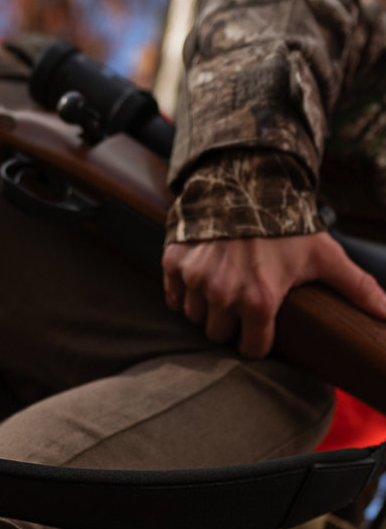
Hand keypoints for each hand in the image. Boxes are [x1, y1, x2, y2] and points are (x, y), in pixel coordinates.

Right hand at [162, 232, 385, 357]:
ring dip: (207, 309)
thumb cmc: (288, 223)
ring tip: (223, 287)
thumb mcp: (325, 255)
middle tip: (242, 303)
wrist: (248, 179)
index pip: (251, 348)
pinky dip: (183, 293)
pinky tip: (202, 278)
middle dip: (230, 325)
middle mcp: (223, 295)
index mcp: (259, 300)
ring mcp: (195, 280)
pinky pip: (173, 298)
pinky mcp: (175, 265)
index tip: (262, 328)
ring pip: (195, 317)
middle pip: (218, 335)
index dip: (259, 340)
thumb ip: (356, 287)